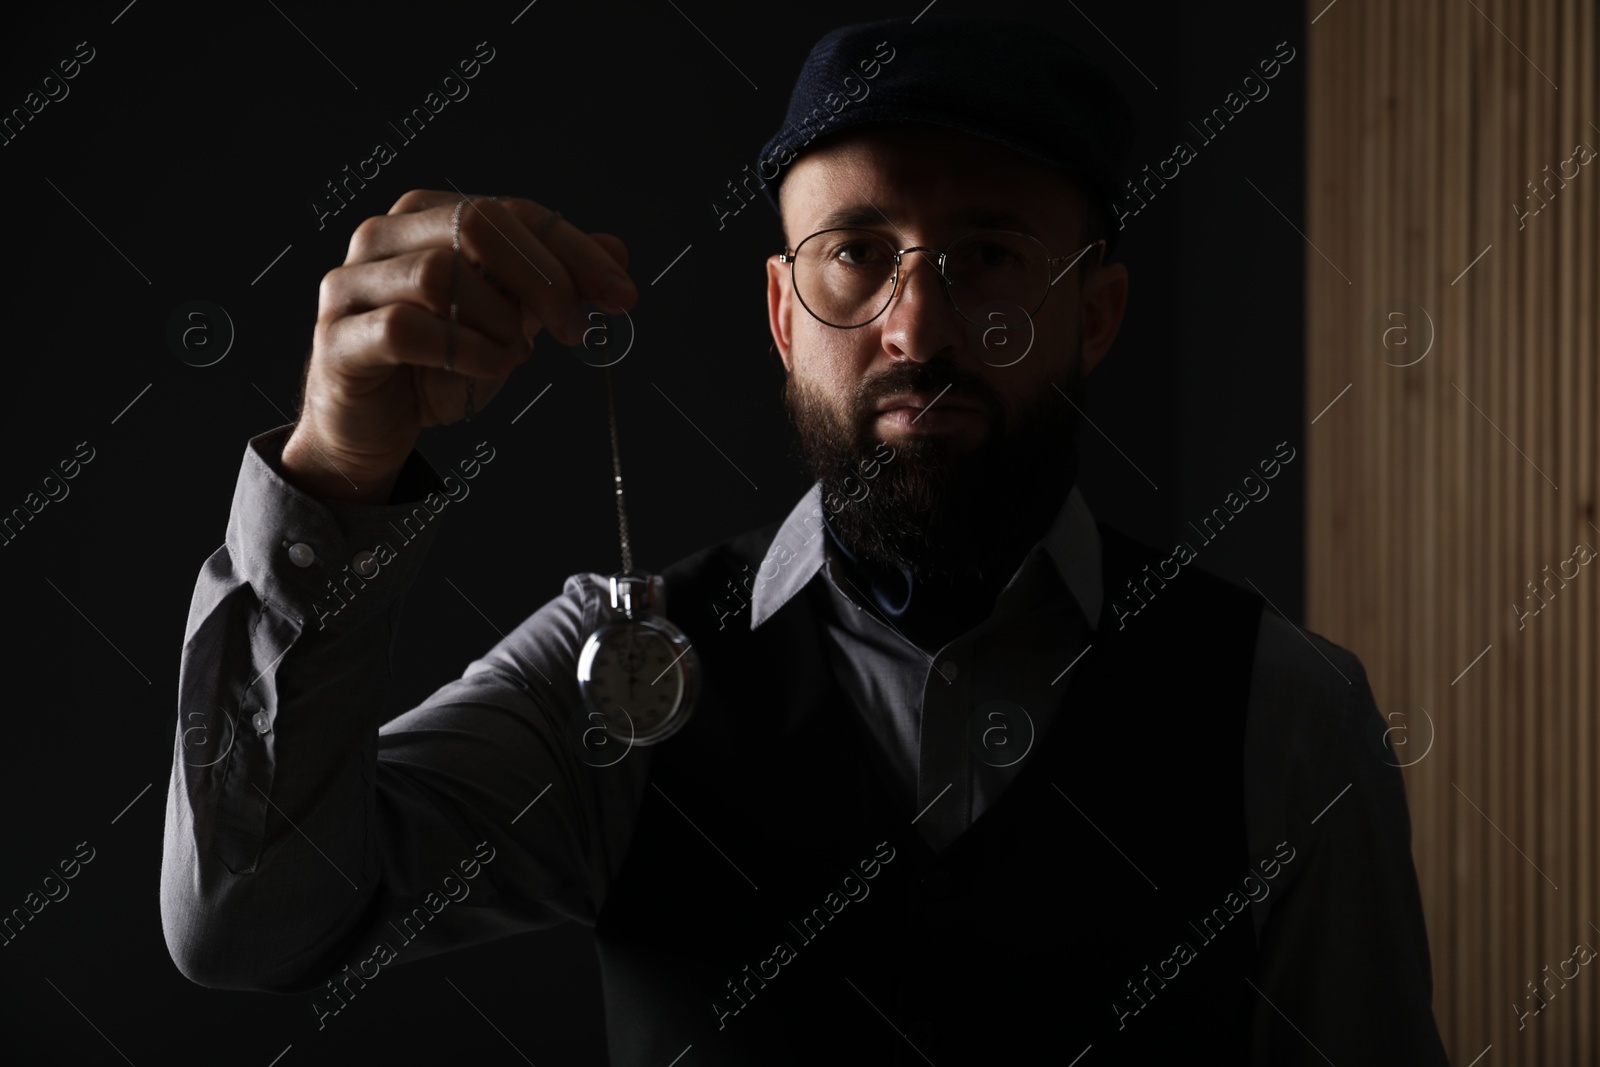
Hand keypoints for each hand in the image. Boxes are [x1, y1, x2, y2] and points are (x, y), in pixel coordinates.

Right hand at [281, 189, 636, 502]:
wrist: (374, 428)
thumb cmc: (437, 365)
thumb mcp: (509, 319)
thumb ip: (552, 282)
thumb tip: (616, 251)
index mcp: (425, 217)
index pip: (512, 212)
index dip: (574, 249)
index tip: (623, 293)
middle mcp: (383, 237)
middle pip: (475, 224)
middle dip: (543, 277)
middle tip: (575, 328)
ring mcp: (351, 284)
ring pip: (439, 272)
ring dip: (498, 319)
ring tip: (515, 354)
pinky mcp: (338, 337)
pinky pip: (406, 328)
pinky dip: (465, 350)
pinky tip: (491, 368)